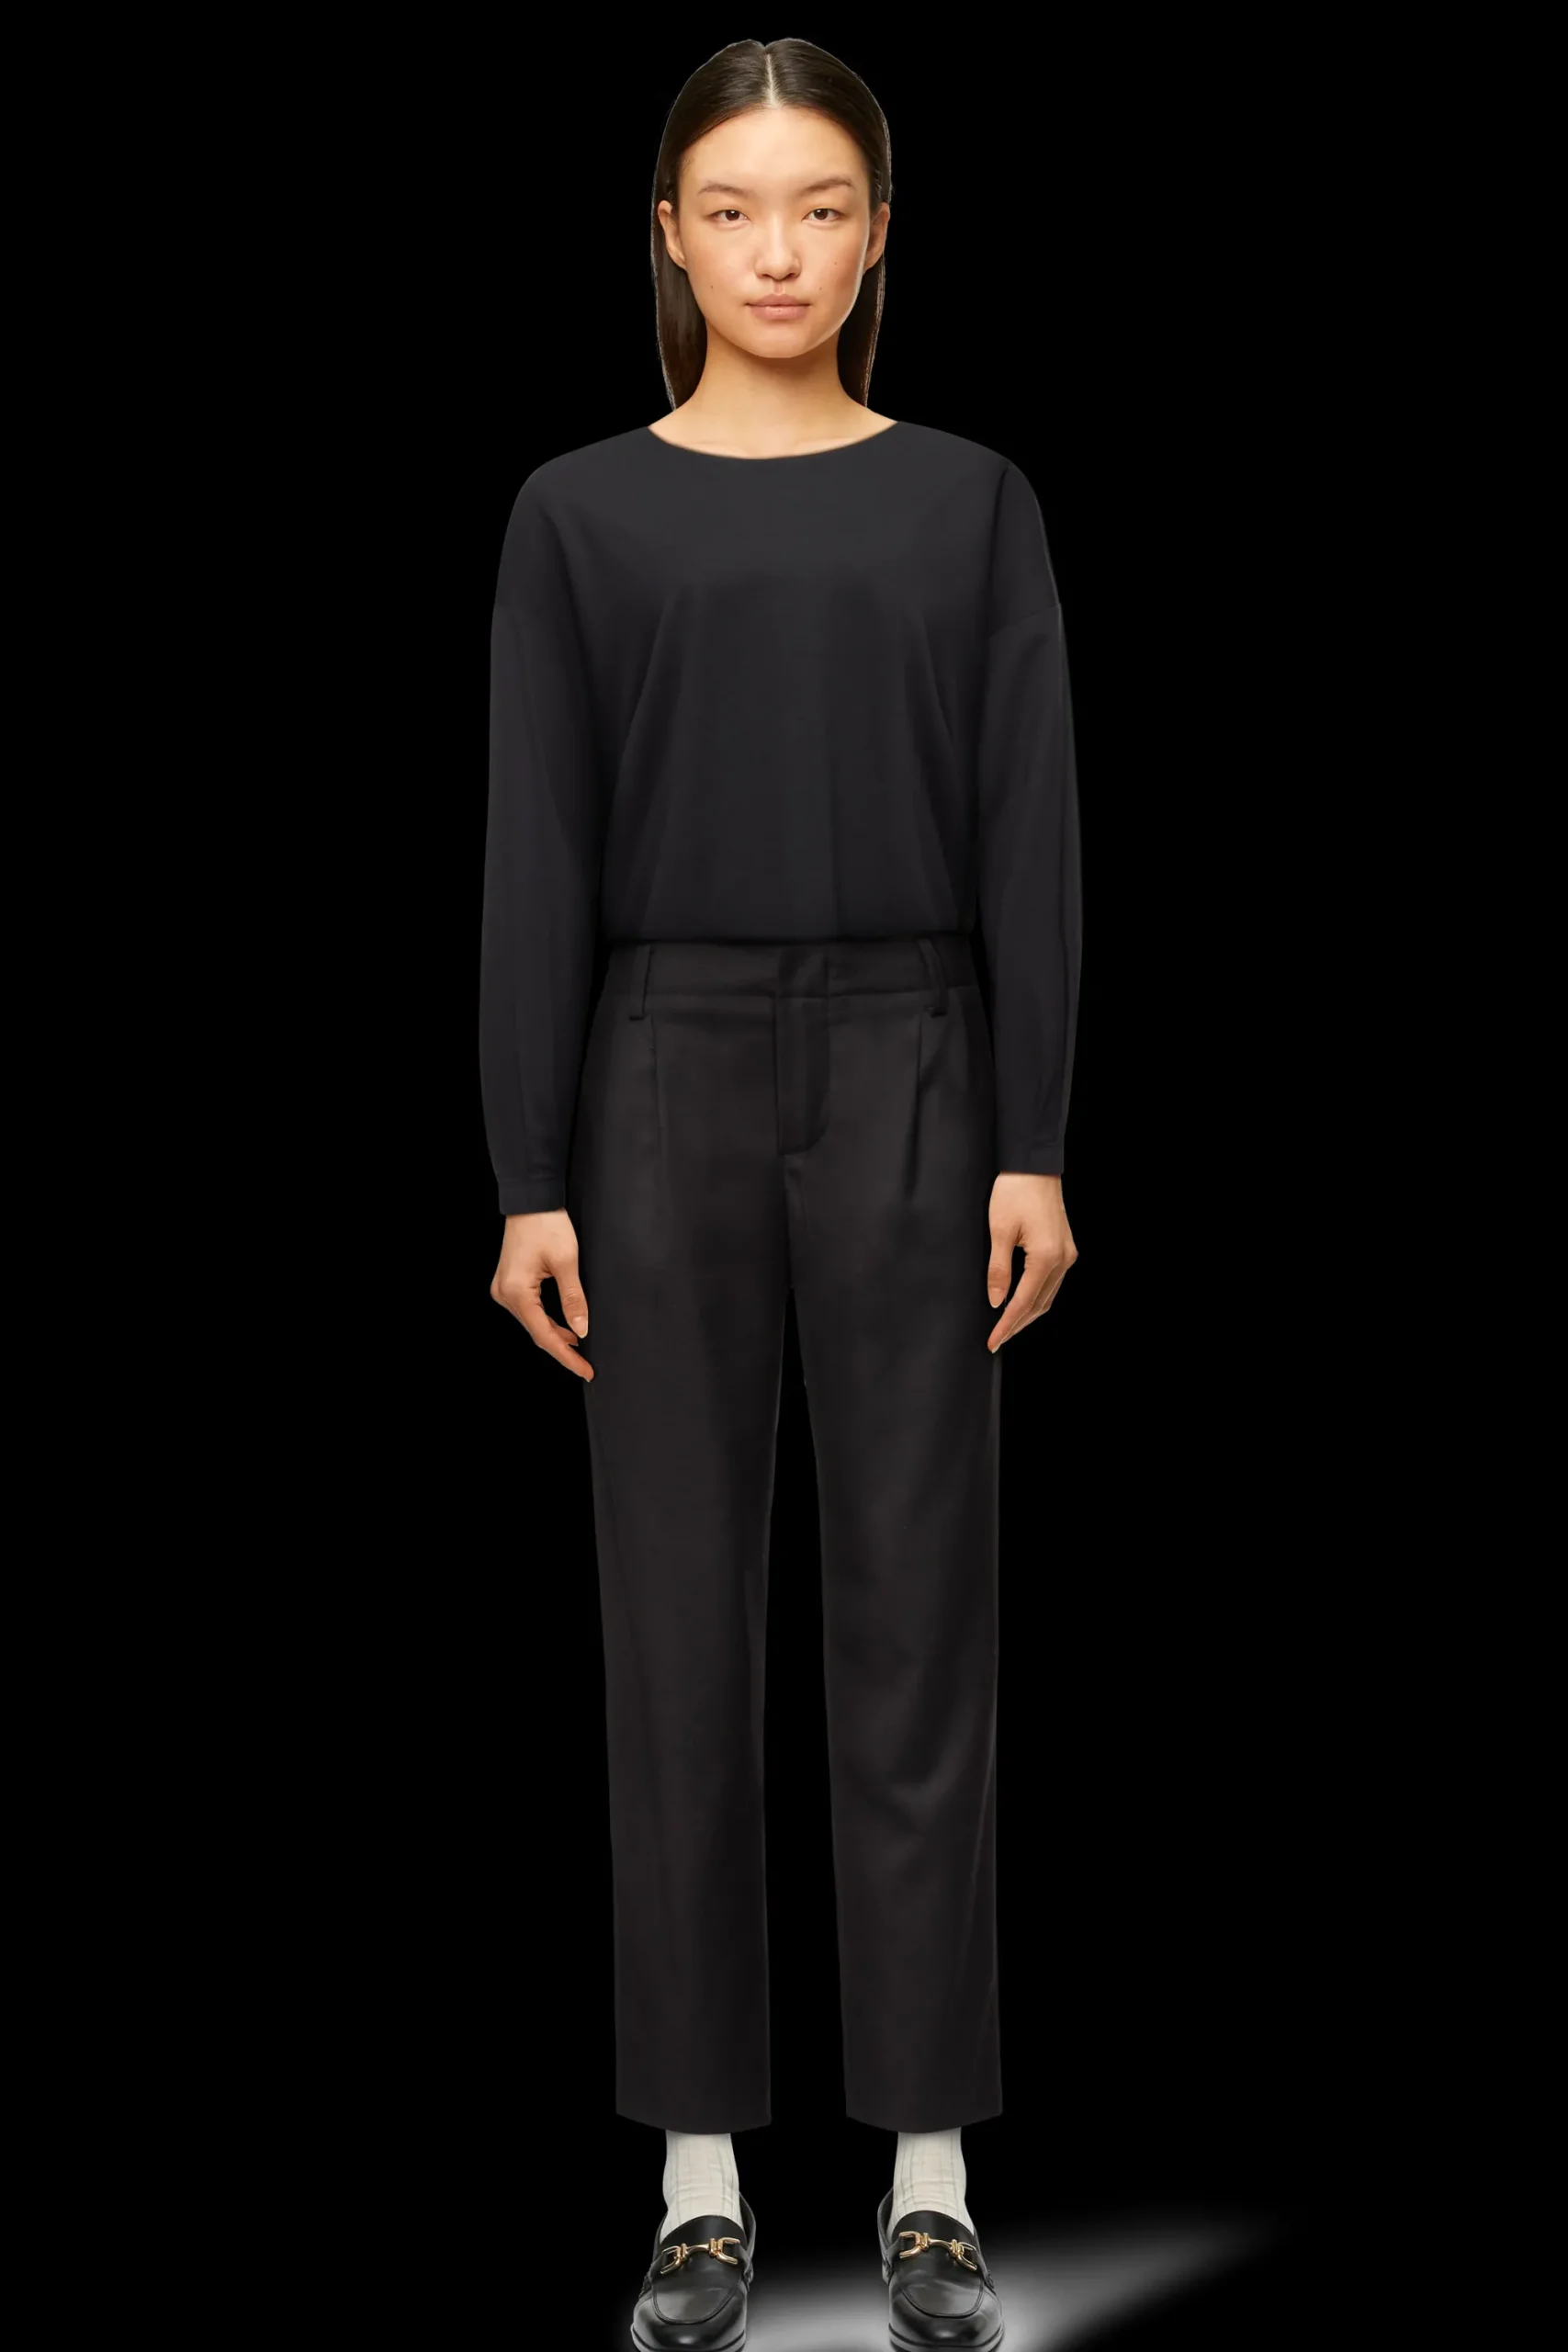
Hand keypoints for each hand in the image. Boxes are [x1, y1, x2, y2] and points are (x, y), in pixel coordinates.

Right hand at [490, 1209, 593, 1379]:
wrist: (531, 1200)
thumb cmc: (546, 1224)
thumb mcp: (566, 1262)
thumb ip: (573, 1299)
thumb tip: (580, 1330)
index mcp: (516, 1292)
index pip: (545, 1335)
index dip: (567, 1356)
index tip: (585, 1370)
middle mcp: (504, 1294)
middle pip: (537, 1332)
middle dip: (562, 1350)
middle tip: (585, 1365)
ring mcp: (504, 1289)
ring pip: (533, 1322)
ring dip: (555, 1335)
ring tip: (579, 1348)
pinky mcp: (509, 1283)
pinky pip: (529, 1310)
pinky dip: (547, 1321)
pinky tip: (564, 1327)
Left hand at [986, 1173, 1077, 1350]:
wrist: (1034, 1165)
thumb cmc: (1015, 1192)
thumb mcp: (999, 1231)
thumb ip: (998, 1270)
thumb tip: (997, 1301)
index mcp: (1046, 1257)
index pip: (1023, 1303)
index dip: (1006, 1325)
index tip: (992, 1342)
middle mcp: (1063, 1260)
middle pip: (1039, 1305)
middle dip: (1018, 1325)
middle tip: (997, 1340)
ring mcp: (1068, 1254)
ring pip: (1048, 1296)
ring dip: (1028, 1314)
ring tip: (1007, 1327)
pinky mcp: (1066, 1248)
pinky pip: (1052, 1282)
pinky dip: (1036, 1297)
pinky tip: (1023, 1303)